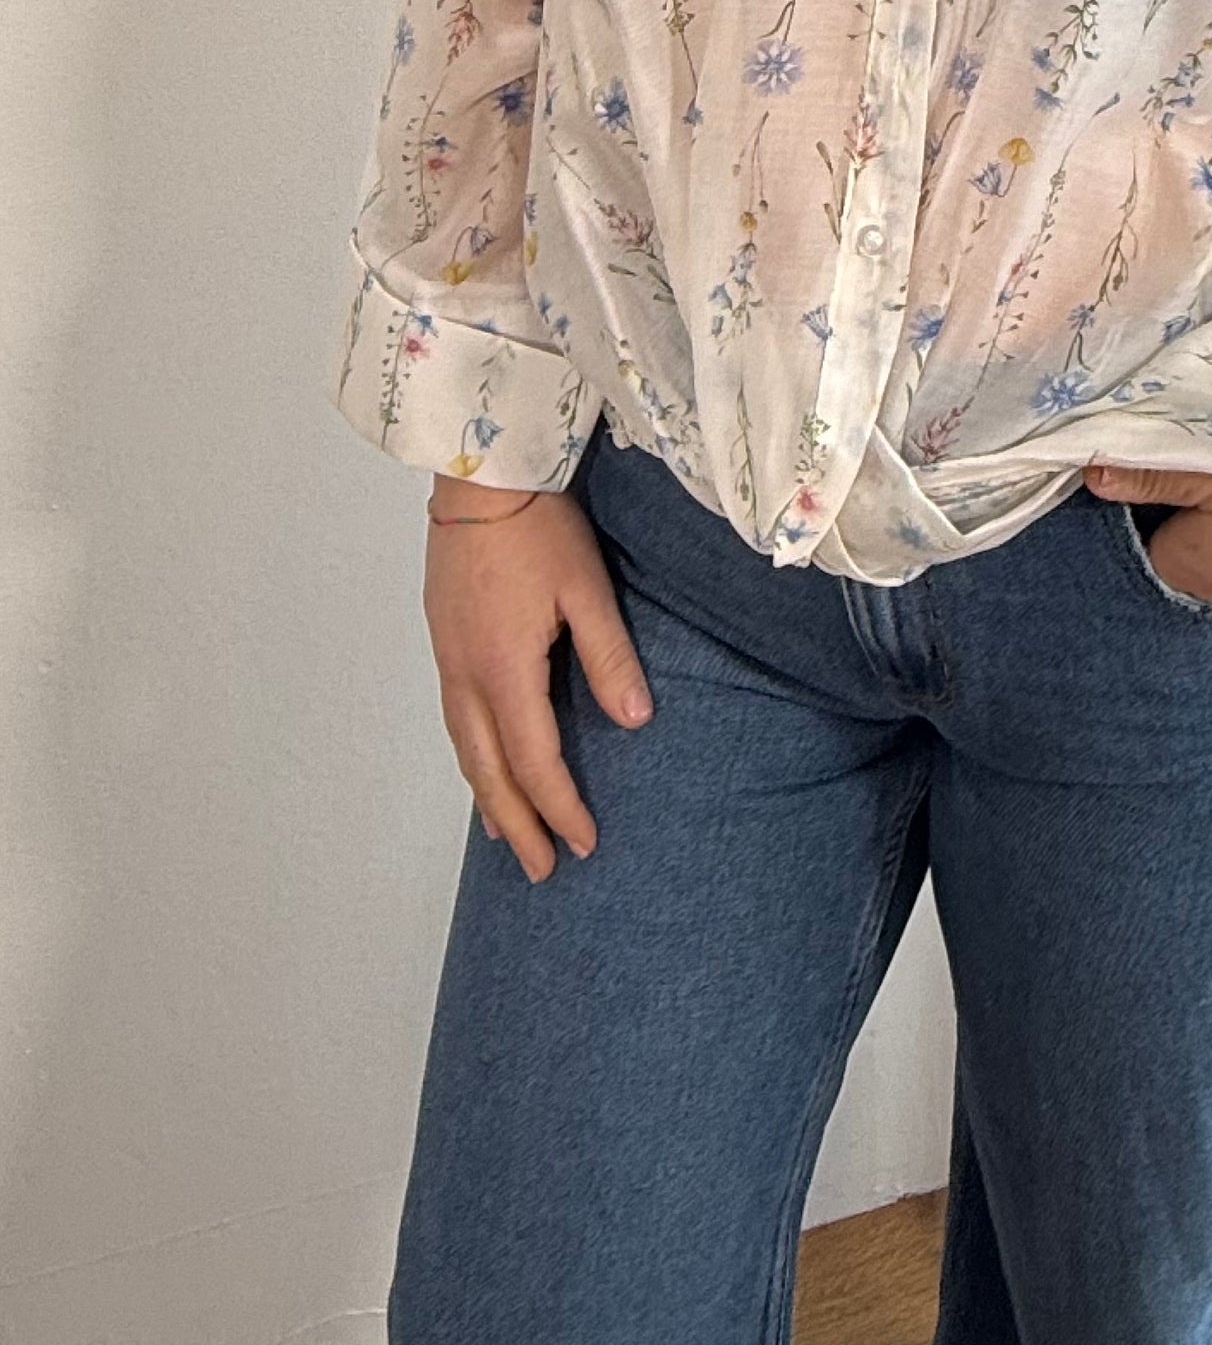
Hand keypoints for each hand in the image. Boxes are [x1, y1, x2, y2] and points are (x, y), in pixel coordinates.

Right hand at [423, 486, 654, 880]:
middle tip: (540, 869)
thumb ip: (609, 656)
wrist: (478, 474)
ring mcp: (447, 658)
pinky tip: (482, 762)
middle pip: (489, 772)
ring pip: (466, 749)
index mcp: (505, 670)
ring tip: (504, 835)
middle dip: (516, 825)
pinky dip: (471, 758)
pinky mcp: (442, 638)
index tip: (584, 844)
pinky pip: (455, 721)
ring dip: (488, 798)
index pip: (535, 761)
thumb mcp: (586, 588)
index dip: (560, 807)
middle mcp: (467, 676)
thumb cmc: (538, 525)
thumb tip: (636, 721)